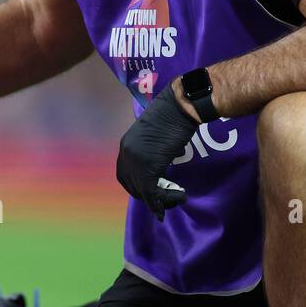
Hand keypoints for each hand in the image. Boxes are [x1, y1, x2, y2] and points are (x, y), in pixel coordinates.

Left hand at [116, 82, 198, 220]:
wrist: (179, 107)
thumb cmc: (172, 116)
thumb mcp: (153, 136)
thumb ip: (149, 152)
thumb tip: (158, 167)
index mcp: (125, 146)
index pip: (124, 175)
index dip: (136, 187)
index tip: (151, 192)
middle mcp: (126, 154)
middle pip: (131, 185)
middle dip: (147, 196)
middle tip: (166, 199)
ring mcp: (135, 160)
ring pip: (143, 191)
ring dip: (160, 200)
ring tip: (177, 197)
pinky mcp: (148, 166)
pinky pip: (152, 191)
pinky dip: (166, 198)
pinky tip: (181, 195)